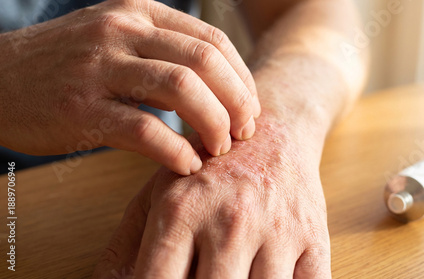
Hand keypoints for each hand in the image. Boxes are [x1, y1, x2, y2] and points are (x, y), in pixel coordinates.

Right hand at [0, 0, 259, 174]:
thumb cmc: (70, 64)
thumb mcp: (118, 40)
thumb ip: (165, 55)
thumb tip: (222, 92)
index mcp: (140, 13)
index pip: (212, 42)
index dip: (242, 79)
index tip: (250, 109)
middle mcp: (123, 31)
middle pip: (205, 62)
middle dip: (238, 102)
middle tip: (245, 132)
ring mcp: (100, 67)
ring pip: (182, 90)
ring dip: (214, 124)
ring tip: (221, 148)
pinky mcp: (81, 108)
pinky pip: (146, 130)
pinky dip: (176, 150)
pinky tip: (187, 164)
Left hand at [93, 114, 330, 277]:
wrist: (274, 132)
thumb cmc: (212, 169)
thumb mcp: (160, 195)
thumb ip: (127, 248)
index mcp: (182, 211)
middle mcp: (229, 222)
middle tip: (203, 278)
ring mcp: (276, 232)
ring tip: (233, 276)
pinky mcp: (314, 239)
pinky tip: (269, 278)